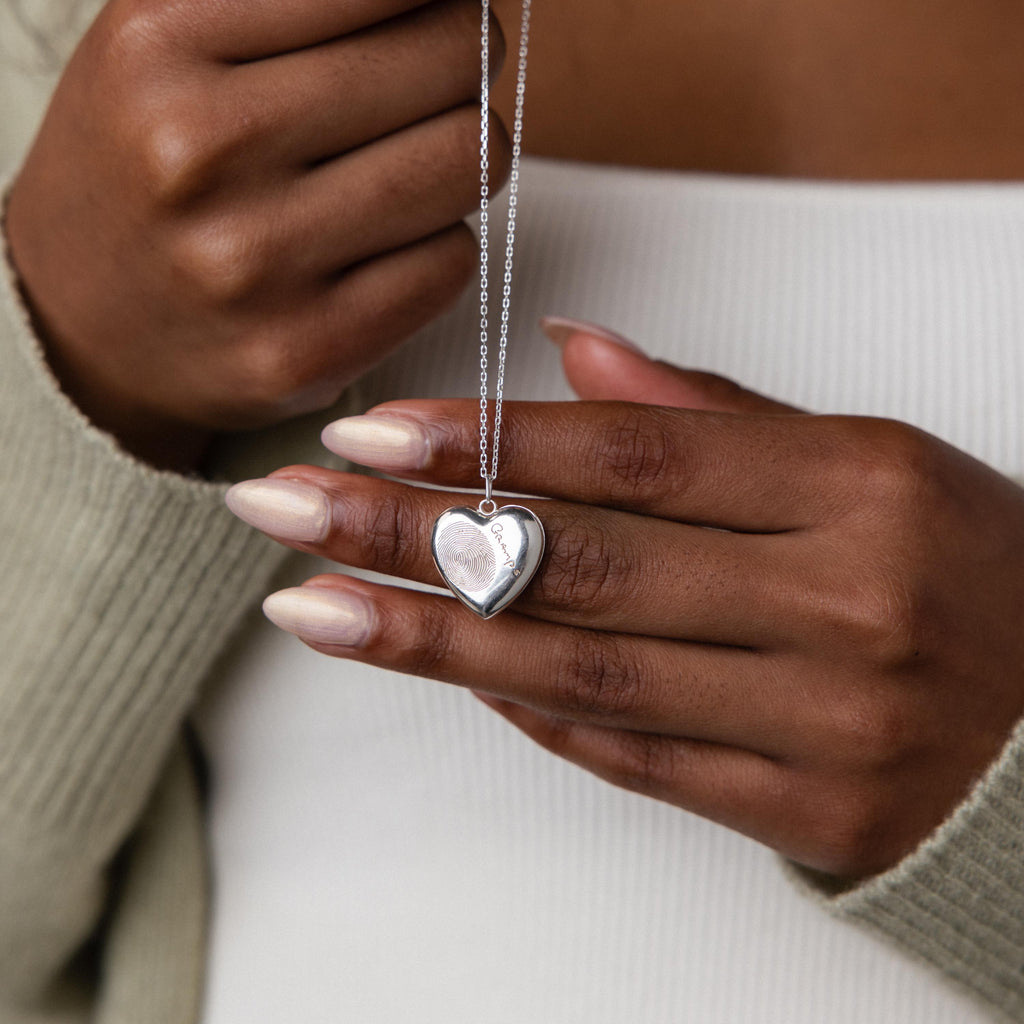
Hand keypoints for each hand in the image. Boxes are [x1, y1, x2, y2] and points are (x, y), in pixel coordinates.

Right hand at [6, 0, 506, 468]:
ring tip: (411, 165)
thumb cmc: (144, 173)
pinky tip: (385, 245)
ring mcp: (255, 262)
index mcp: (161, 43)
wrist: (81, 331)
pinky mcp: (309, 348)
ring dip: (462, 157)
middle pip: (450, 61)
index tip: (436, 14)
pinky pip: (454, 261)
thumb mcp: (172, 44)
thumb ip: (300, 0)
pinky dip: (438, 244)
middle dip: (460, 67)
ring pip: (469, 160)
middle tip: (433, 85)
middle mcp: (202, 149)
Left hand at [225, 326, 1023, 878]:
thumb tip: (576, 354)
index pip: (630, 456)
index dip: (487, 444)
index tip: (372, 435)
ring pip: (586, 668)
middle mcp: (837, 603)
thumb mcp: (872, 460)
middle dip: (415, 536)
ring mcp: (818, 719)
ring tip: (317, 607)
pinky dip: (529, 710)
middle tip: (290, 512)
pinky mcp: (800, 807)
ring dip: (433, 640)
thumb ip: (715, 412)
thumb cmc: (972, 574)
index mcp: (857, 489)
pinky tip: (441, 677)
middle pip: (580, 562)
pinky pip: (633, 754)